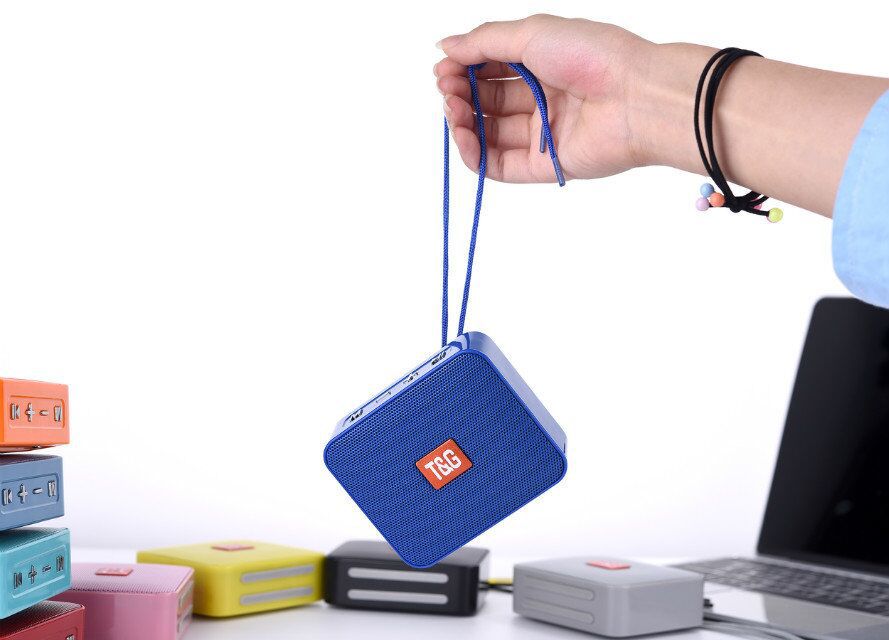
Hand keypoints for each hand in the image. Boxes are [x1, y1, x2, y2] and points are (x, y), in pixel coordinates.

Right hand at [435, 15, 654, 182]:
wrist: (635, 97)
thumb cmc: (591, 56)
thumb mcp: (531, 33)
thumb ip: (484, 42)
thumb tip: (444, 46)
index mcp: (542, 64)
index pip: (490, 69)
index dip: (463, 70)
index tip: (443, 69)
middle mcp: (541, 99)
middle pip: (486, 102)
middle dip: (460, 95)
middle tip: (447, 90)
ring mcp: (541, 135)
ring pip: (488, 135)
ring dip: (462, 123)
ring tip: (453, 110)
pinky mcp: (543, 167)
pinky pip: (499, 166)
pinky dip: (474, 155)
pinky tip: (462, 137)